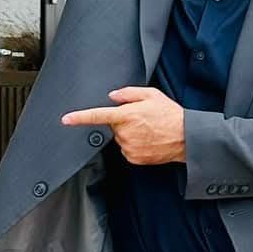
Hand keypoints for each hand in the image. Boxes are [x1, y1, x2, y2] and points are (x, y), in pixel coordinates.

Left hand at [62, 87, 185, 164]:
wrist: (186, 138)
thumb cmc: (170, 115)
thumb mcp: (151, 95)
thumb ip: (128, 93)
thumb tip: (112, 96)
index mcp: (126, 115)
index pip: (97, 116)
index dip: (79, 118)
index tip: (66, 120)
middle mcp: (125, 132)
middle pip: (113, 126)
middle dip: (123, 121)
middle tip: (142, 119)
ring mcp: (129, 147)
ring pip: (120, 139)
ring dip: (129, 134)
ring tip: (148, 130)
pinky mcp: (134, 158)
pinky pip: (127, 150)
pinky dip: (134, 145)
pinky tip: (148, 141)